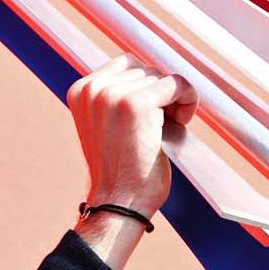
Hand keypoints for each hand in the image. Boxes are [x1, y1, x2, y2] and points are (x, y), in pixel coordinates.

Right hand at [69, 55, 196, 217]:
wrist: (119, 204)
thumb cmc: (121, 172)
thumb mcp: (108, 126)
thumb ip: (118, 98)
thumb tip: (155, 73)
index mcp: (81, 91)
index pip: (125, 66)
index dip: (145, 87)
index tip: (152, 114)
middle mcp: (92, 89)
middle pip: (143, 69)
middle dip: (159, 94)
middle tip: (163, 125)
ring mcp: (113, 95)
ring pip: (160, 76)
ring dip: (172, 100)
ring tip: (168, 128)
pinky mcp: (137, 104)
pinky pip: (176, 84)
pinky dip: (188, 99)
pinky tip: (182, 122)